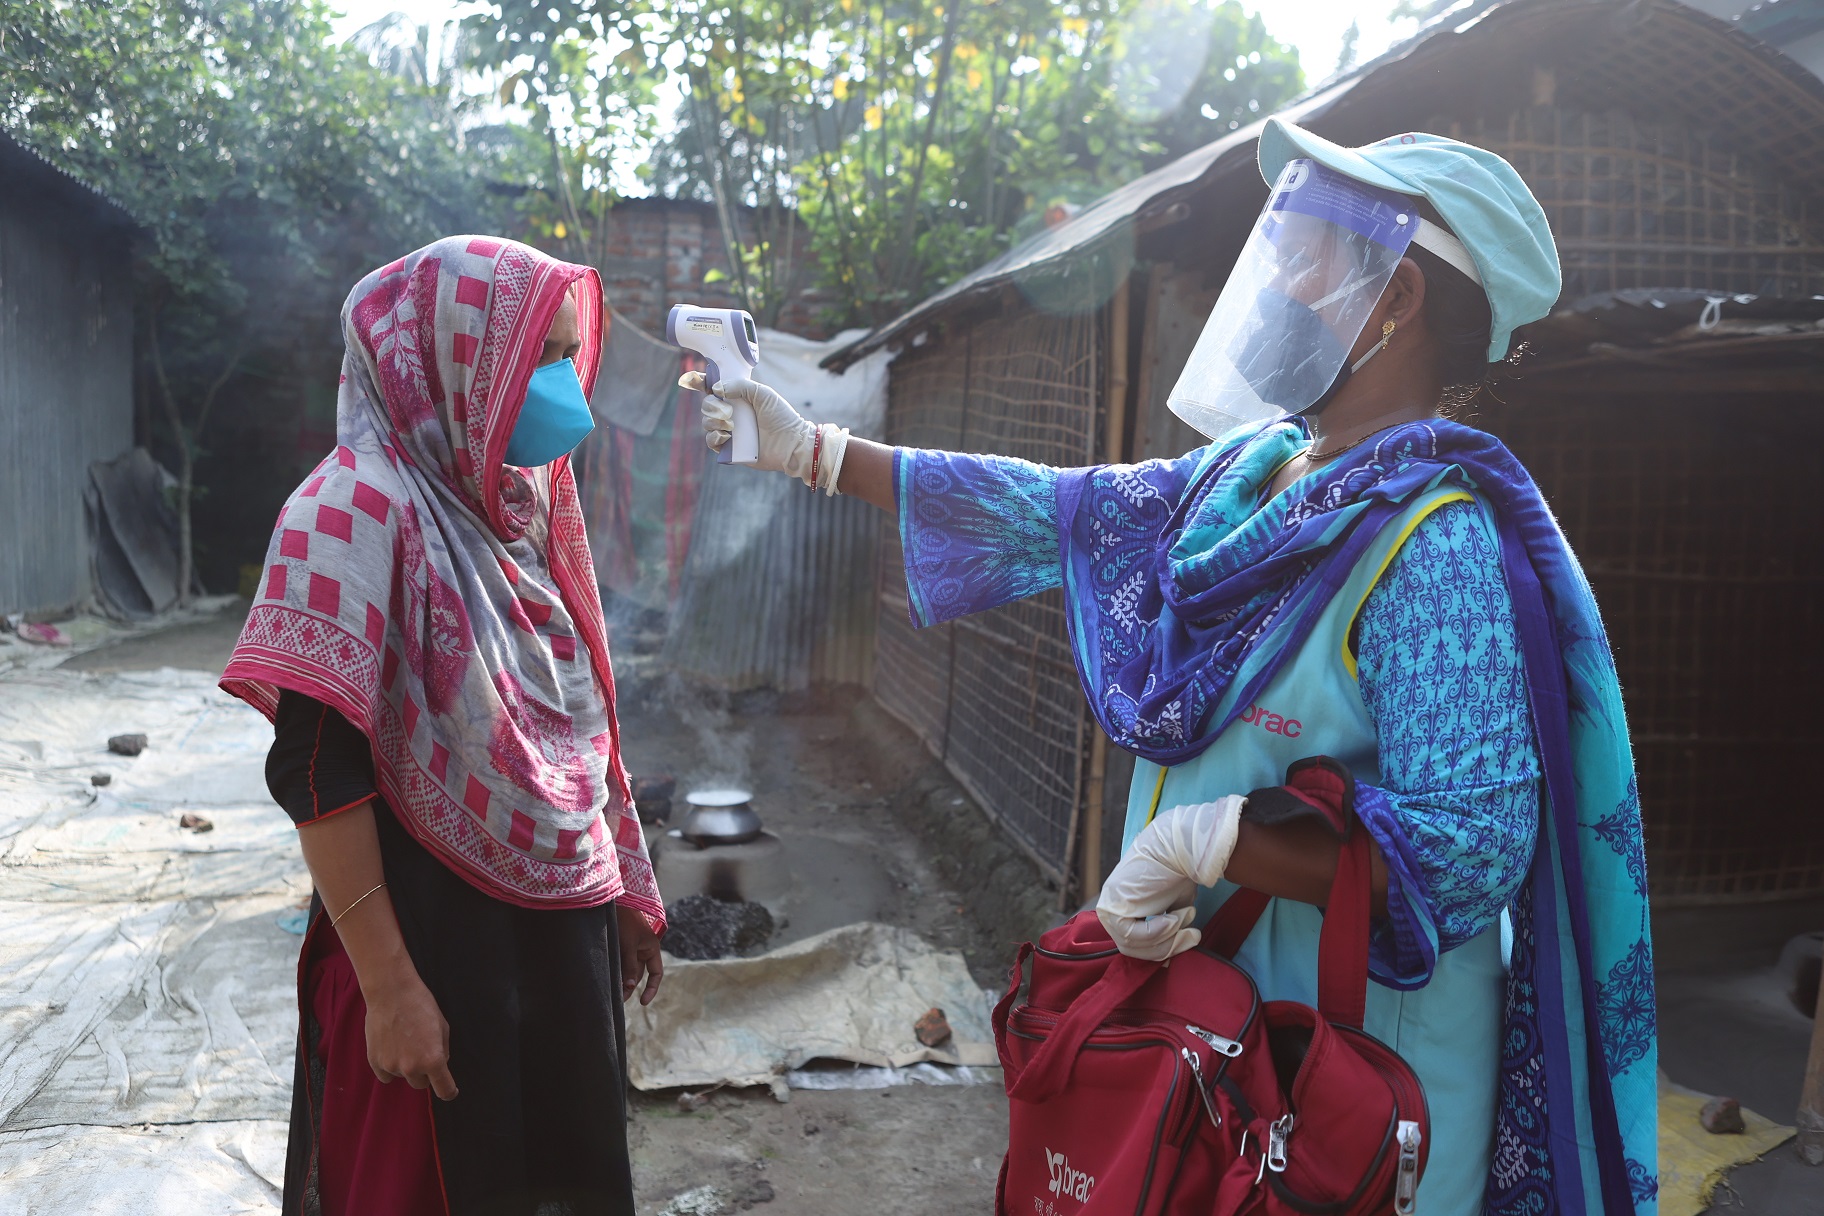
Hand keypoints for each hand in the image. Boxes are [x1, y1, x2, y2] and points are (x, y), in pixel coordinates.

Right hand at [362, 968, 457, 1099]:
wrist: (391, 993)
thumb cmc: (420, 1005)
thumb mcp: (443, 1027)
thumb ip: (442, 1051)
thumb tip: (439, 1065)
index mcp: (433, 1060)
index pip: (444, 1090)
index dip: (449, 1091)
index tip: (449, 1090)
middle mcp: (412, 1068)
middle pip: (421, 1085)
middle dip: (424, 1074)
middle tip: (421, 1053)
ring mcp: (391, 1066)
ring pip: (402, 1077)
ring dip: (406, 1067)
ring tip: (404, 1042)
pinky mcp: (375, 1062)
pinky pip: (385, 1076)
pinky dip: (389, 1067)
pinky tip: (391, 1048)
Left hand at [618, 903, 663, 1005]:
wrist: (612, 902)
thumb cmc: (625, 921)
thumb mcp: (628, 945)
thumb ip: (629, 966)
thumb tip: (629, 988)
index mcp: (651, 949)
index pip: (656, 974)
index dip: (651, 988)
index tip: (643, 1002)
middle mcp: (643, 950)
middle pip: (638, 975)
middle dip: (629, 988)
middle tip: (617, 1001)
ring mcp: (631, 948)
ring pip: (626, 970)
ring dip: (620, 981)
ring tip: (610, 993)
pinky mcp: (619, 946)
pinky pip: (619, 963)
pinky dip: (615, 972)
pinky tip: (607, 980)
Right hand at [679, 371, 819, 483]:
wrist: (790, 443)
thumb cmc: (780, 416)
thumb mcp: (762, 393)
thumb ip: (739, 385)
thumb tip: (715, 389)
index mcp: (738, 397)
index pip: (713, 387)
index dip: (699, 382)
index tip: (688, 380)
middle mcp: (731, 413)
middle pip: (706, 405)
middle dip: (712, 406)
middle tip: (728, 413)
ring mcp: (729, 431)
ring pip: (706, 422)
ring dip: (714, 422)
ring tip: (731, 427)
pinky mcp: (729, 449)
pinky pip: (710, 441)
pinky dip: (714, 437)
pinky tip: (726, 437)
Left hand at [1096, 795, 1246, 959]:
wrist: (1175, 847)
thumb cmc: (1176, 872)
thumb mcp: (1173, 907)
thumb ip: (1168, 929)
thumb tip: (1171, 954)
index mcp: (1122, 910)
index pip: (1135, 944)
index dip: (1162, 950)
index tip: (1186, 943)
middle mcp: (1110, 911)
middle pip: (1134, 949)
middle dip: (1169, 946)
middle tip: (1193, 935)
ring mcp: (1108, 909)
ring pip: (1134, 946)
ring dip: (1168, 936)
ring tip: (1186, 914)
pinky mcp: (1110, 907)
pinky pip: (1133, 936)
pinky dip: (1158, 931)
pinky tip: (1173, 917)